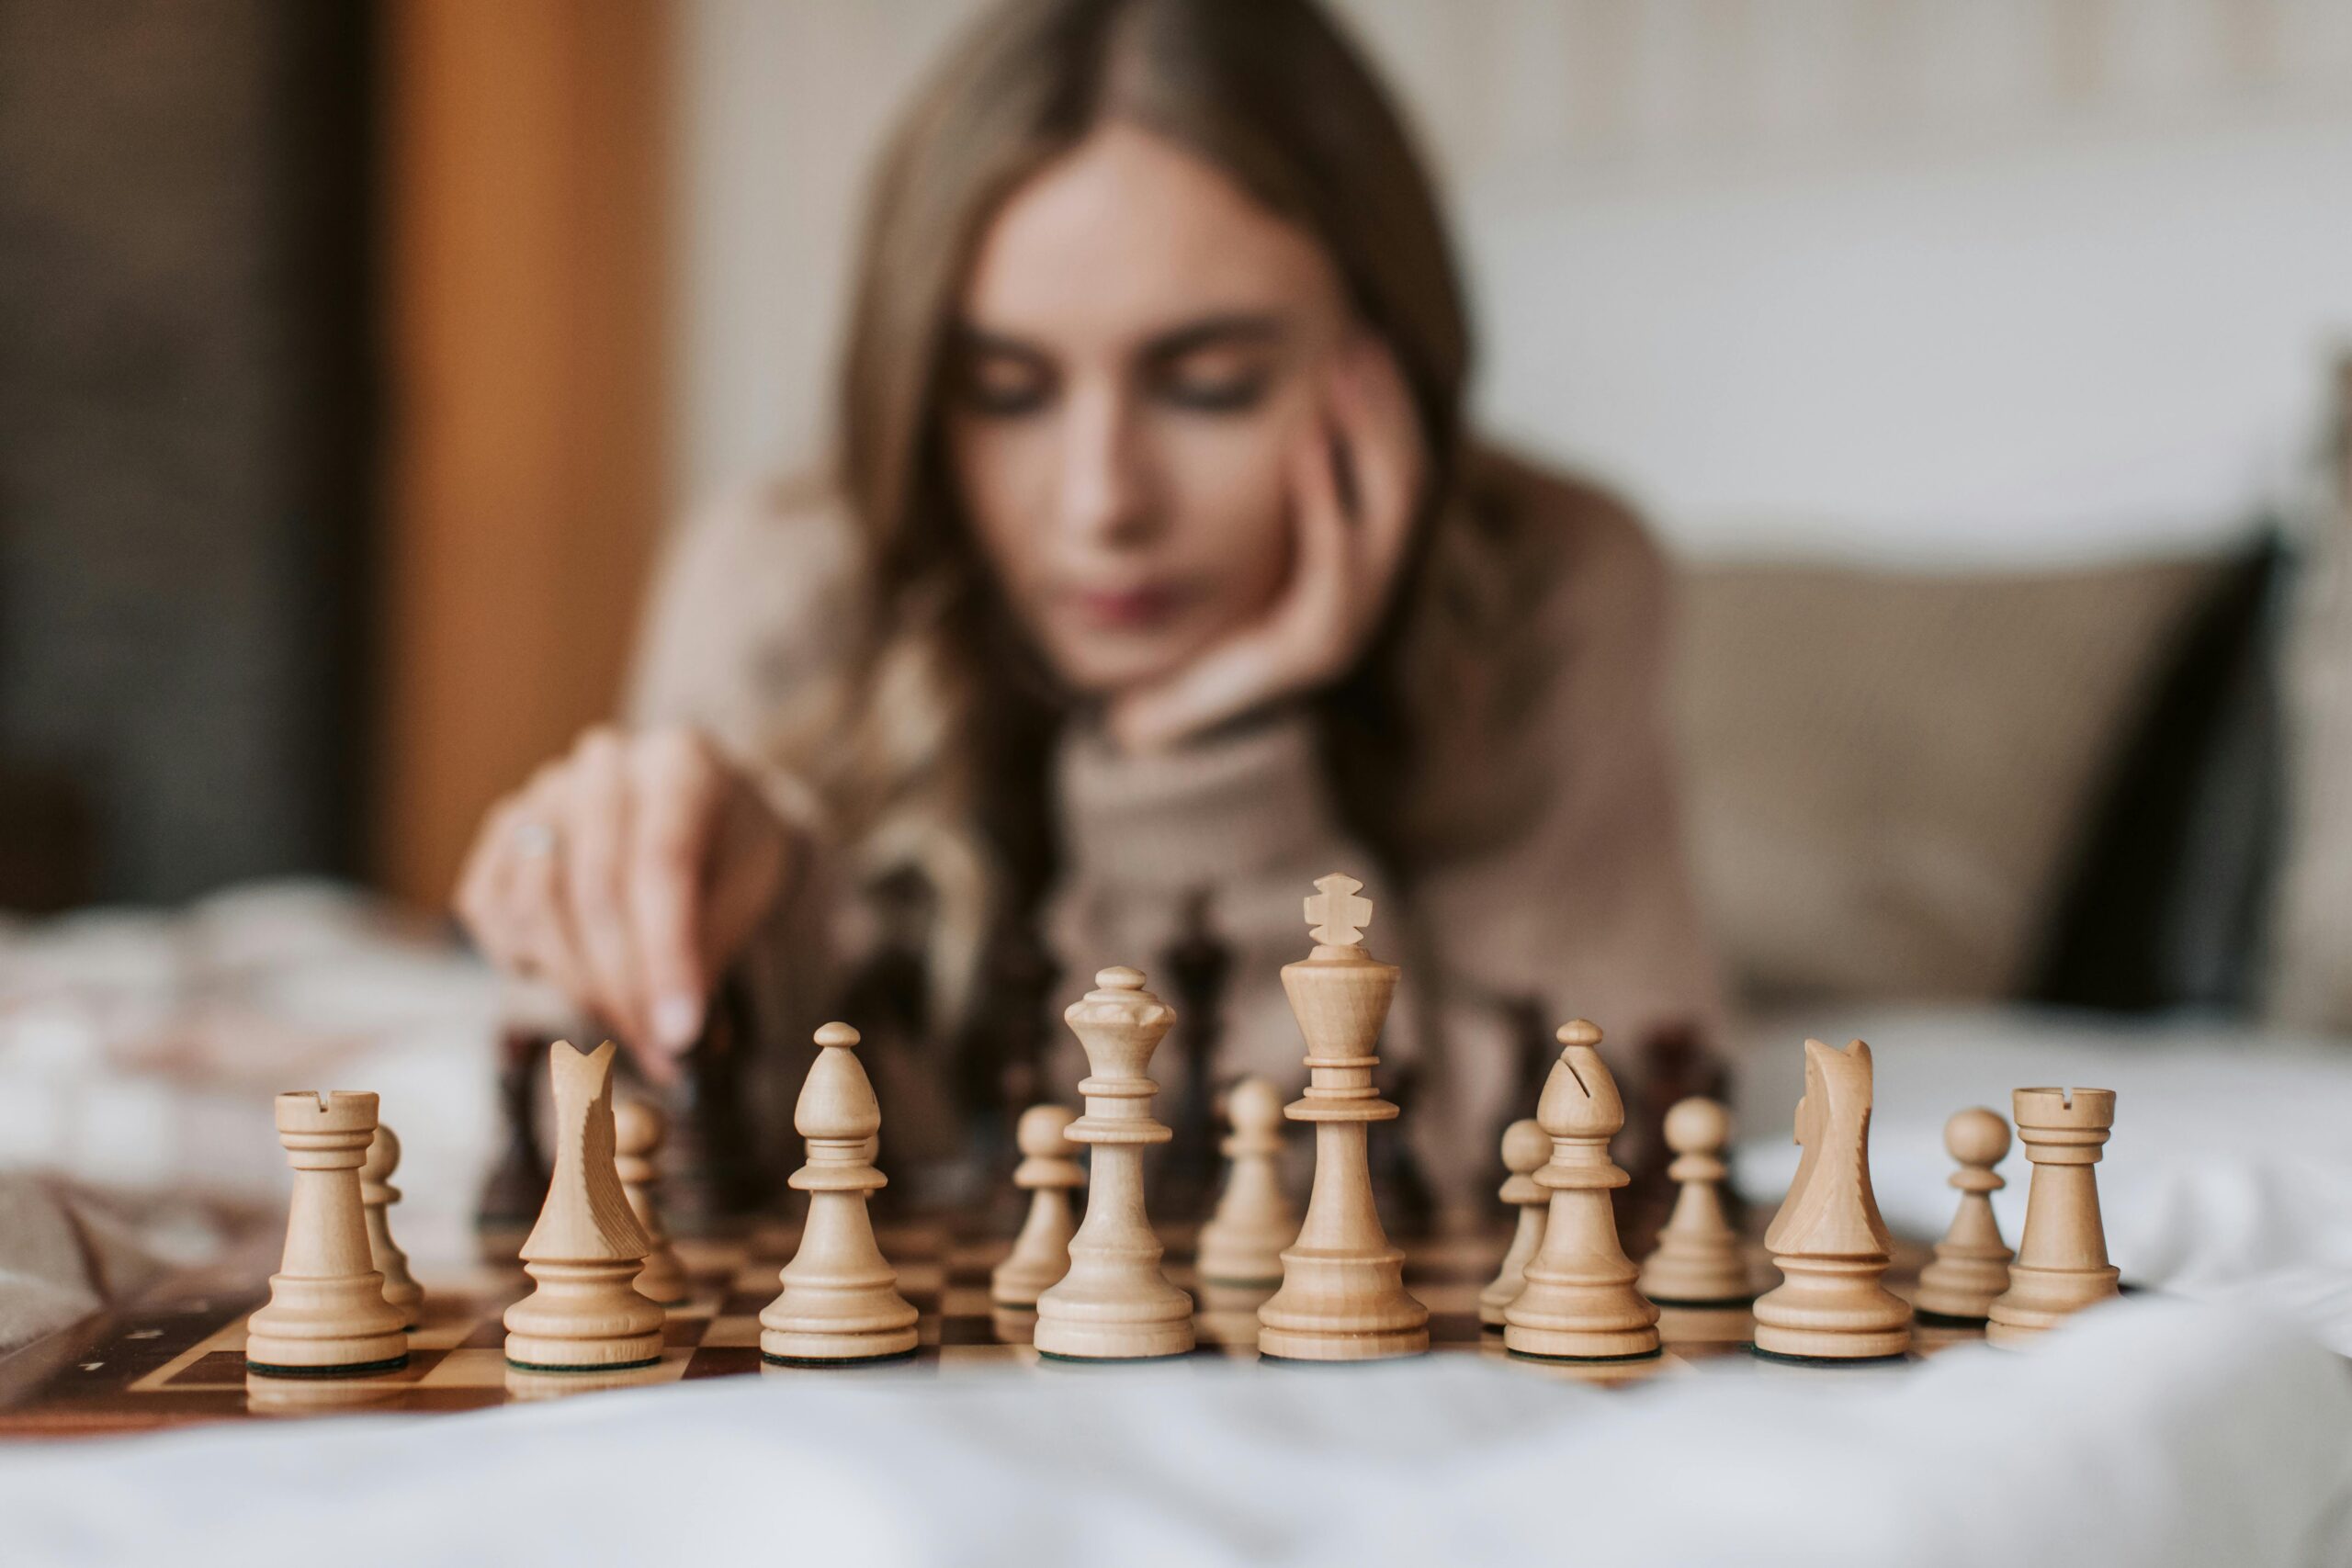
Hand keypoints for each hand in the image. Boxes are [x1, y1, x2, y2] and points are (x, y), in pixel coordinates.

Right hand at [453, 725, 794, 1084]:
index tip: (678, 1036)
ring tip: (627, 1028)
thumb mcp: (751, 886)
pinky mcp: (502, 828)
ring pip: (534, 906)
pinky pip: (488, 908)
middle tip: (657, 1056)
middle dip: (624, 990)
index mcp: (680, 765)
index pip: (661, 865)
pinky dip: (522, 959)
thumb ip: (712, 946)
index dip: (665, 958)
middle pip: (593, 891)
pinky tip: (572, 976)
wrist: (698, 809)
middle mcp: (602, 768)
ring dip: (576, 987)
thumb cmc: (729, 850)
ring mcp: (542, 793)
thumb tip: (673, 1033)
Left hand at [1107, 333, 1424, 753]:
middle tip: (1358, 338)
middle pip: (1405, 485)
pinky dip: (1325, 501)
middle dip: (1386, 408)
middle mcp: (1366, 590)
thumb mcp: (1231, 543)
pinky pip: (1334, 566)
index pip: (1398, 472)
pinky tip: (1307, 443)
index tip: (1361, 338)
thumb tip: (1257, 393)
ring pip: (1386, 517)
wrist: (1163, 710)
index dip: (1388, 406)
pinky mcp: (1317, 649)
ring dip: (1366, 438)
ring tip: (1341, 374)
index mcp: (1355, 562)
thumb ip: (1259, 491)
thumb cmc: (1197, 621)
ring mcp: (1348, 621)